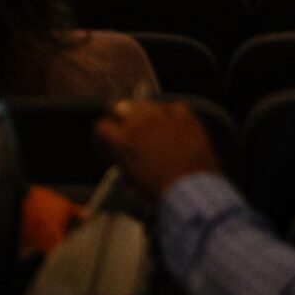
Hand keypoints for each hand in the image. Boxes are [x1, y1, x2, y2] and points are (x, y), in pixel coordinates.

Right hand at [95, 98, 222, 197]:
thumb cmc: (161, 190)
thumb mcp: (134, 180)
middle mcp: (136, 121)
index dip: (104, 138)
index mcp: (120, 139)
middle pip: (118, 107)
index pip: (101, 126)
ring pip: (145, 104)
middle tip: (129, 133)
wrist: (192, 188)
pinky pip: (173, 108)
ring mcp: (160, 114)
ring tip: (154, 130)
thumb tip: (127, 172)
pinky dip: (172, 117)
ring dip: (145, 116)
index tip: (111, 148)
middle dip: (120, 119)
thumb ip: (125, 167)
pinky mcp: (182, 114)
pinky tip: (177, 129)